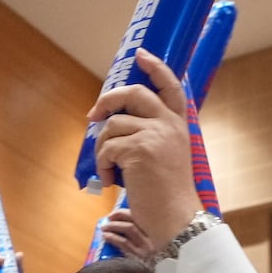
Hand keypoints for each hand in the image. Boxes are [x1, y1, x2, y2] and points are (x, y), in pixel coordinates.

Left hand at [87, 48, 198, 247]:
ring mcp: (155, 134)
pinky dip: (102, 165)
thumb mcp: (165, 157)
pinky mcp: (139, 149)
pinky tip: (110, 181)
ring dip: (102, 148)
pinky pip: (107, 148)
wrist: (175, 218)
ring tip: (109, 170)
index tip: (140, 54)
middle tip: (93, 115)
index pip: (170, 85)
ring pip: (113, 125)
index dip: (155, 67)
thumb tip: (114, 124)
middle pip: (133, 93)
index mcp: (178, 124)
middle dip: (107, 100)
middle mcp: (169, 124)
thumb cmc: (167, 195)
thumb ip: (150, 136)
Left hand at [99, 209, 154, 262]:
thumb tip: (116, 224)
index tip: (113, 214)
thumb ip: (134, 236)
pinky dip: (113, 237)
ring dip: (115, 226)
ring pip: (130, 229)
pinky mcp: (140, 257)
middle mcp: (153, 238)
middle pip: (135, 220)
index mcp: (154, 233)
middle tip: (108, 219)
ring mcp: (147, 248)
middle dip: (118, 217)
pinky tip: (106, 237)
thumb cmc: (143, 264)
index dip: (124, 213)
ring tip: (104, 228)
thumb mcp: (142, 248)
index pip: (140, 216)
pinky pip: (124, 243)